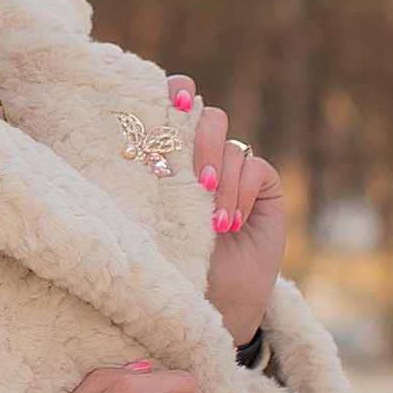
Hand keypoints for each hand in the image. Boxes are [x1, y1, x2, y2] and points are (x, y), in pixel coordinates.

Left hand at [164, 75, 285, 346]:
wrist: (210, 301)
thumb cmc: (170, 260)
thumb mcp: (149, 218)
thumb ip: (146, 180)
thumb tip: (128, 145)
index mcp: (167, 152)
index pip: (171, 102)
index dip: (174, 91)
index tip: (172, 101)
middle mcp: (202, 153)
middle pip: (204, 115)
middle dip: (199, 139)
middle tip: (195, 181)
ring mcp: (234, 167)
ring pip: (229, 143)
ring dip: (219, 178)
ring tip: (211, 222)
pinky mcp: (264, 185)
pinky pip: (256, 167)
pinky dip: (241, 192)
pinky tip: (231, 223)